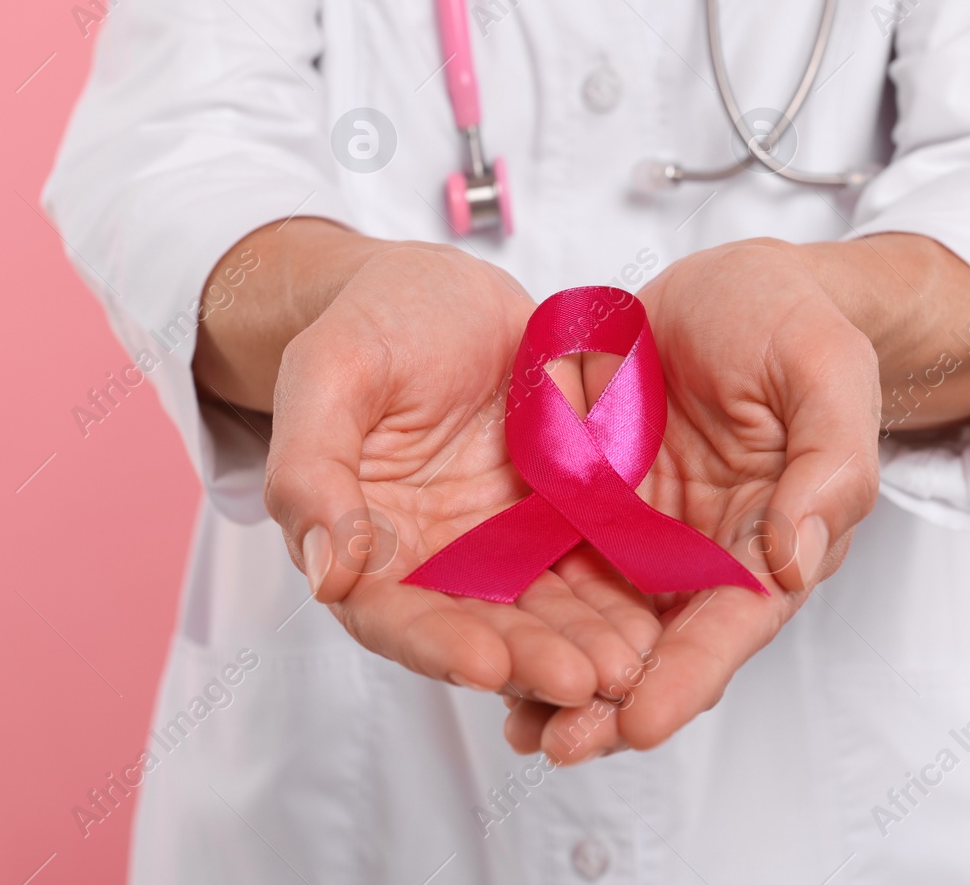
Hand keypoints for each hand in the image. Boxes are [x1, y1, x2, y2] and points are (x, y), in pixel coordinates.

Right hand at [263, 241, 660, 705]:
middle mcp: (432, 559)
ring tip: (632, 664)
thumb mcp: (329, 373)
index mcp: (362, 541)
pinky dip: (619, 597)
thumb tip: (328, 571)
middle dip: (531, 660)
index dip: (436, 645)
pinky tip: (658, 619)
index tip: (487, 666)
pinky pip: (589, 566)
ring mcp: (498, 544)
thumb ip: (311, 469)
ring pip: (542, 611)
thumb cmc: (372, 322)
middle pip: (478, 628)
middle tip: (587, 681)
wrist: (442, 289)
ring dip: (584, 645)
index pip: (392, 616)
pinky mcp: (555, 520)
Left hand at [502, 239, 882, 760]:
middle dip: (609, 704)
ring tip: (511, 726)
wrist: (731, 282)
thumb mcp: (827, 372)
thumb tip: (796, 561)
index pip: (731, 626)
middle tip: (555, 744)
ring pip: (594, 623)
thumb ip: (828, 466)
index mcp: (767, 539)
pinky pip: (547, 564)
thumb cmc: (792, 322)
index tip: (642, 723)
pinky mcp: (583, 499)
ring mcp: (636, 531)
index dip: (689, 678)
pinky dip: (519, 611)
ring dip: (555, 677)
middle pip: (656, 647)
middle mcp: (697, 553)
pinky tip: (476, 645)